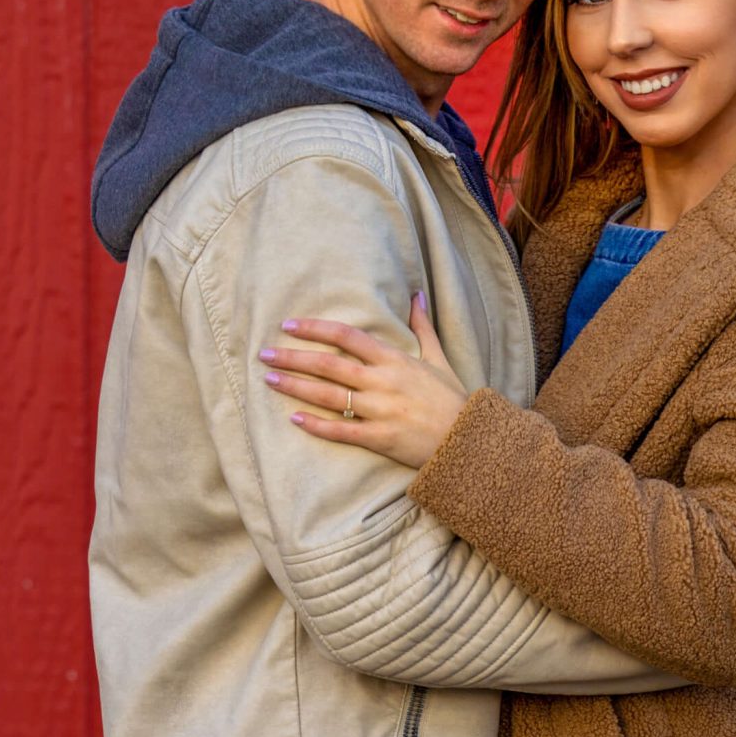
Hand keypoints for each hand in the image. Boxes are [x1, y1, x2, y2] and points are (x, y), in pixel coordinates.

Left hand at [258, 293, 468, 471]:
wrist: (472, 441)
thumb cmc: (453, 399)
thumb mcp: (439, 359)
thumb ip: (422, 327)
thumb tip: (415, 295)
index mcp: (394, 360)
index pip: (347, 336)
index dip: (315, 329)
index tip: (288, 326)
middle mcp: (383, 382)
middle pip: (329, 364)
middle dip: (293, 357)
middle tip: (264, 353)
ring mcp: (380, 411)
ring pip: (328, 396)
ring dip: (296, 386)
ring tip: (269, 379)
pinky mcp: (380, 438)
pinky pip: (341, 430)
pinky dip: (316, 425)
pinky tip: (293, 418)